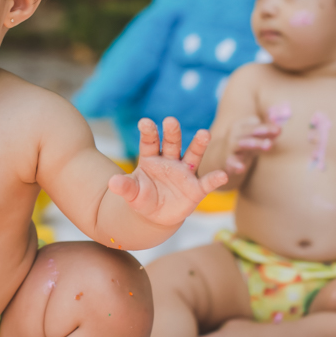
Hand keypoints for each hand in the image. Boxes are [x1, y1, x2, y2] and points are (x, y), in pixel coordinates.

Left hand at [108, 117, 227, 226]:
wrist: (155, 216)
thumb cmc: (142, 198)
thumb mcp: (131, 194)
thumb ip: (124, 187)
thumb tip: (113, 182)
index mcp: (151, 158)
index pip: (149, 142)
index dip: (148, 132)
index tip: (145, 122)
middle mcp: (170, 160)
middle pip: (172, 143)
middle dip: (172, 132)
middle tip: (170, 121)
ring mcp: (184, 173)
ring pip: (193, 155)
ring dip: (199, 144)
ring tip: (204, 133)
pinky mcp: (196, 189)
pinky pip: (207, 182)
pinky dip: (215, 178)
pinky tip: (222, 175)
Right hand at [225, 115, 280, 175]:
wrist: (221, 158)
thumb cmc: (243, 145)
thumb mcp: (253, 136)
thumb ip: (267, 130)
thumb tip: (280, 128)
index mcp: (239, 125)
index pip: (255, 123)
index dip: (268, 126)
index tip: (279, 130)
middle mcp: (234, 134)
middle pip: (250, 131)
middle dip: (263, 131)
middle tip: (278, 131)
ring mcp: (230, 147)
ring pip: (243, 144)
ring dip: (255, 143)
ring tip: (268, 145)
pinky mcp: (227, 161)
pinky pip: (231, 163)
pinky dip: (235, 165)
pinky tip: (241, 168)